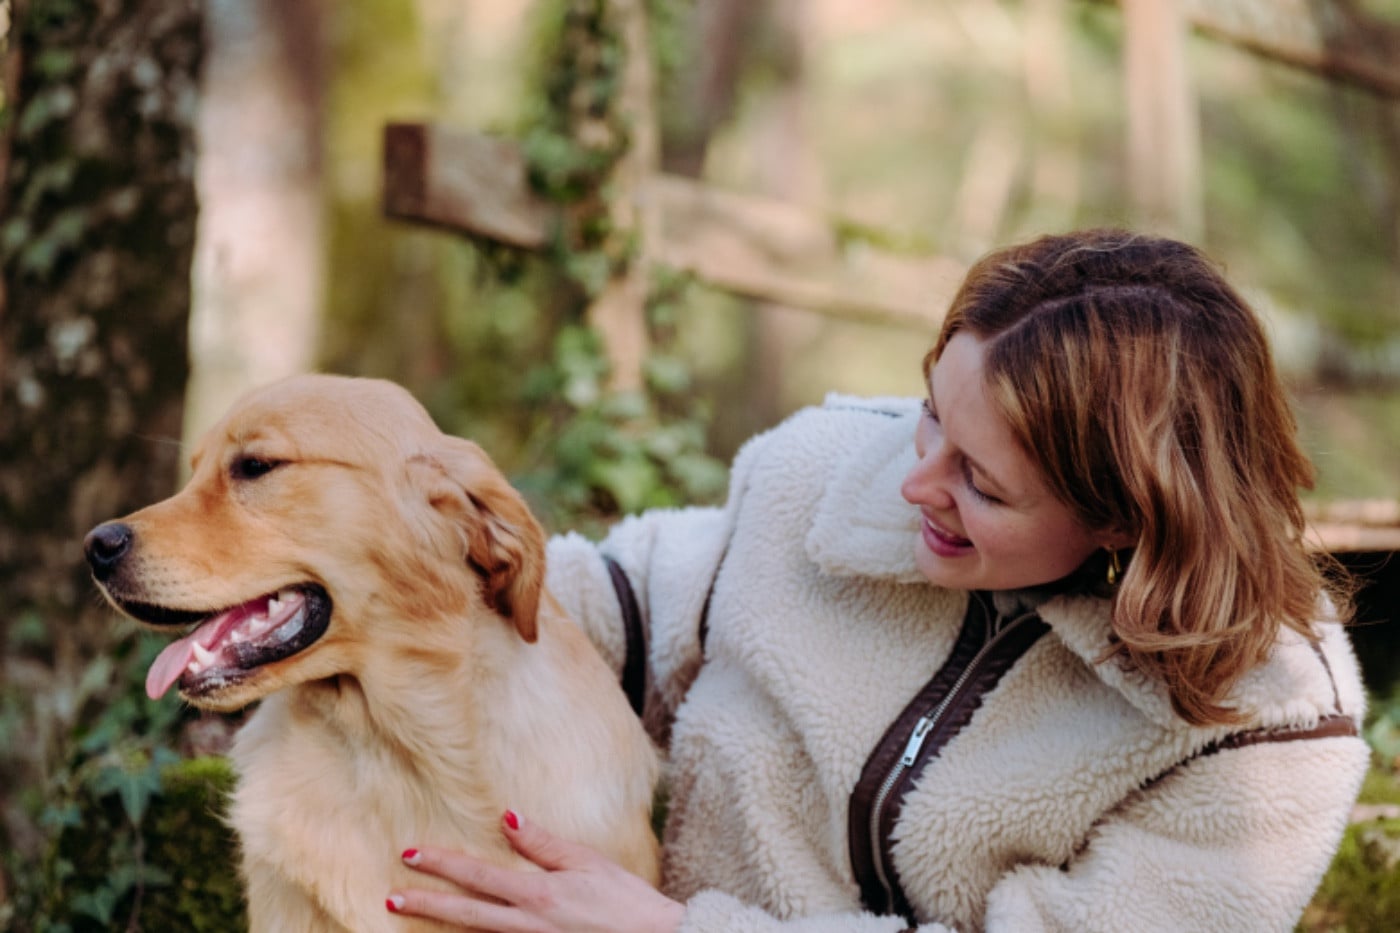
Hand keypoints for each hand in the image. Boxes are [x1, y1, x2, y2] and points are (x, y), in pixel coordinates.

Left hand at [386, 810, 683, 932]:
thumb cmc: (627, 902)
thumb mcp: (588, 864)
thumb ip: (543, 845)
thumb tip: (507, 820)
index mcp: (538, 894)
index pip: (478, 876)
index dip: (442, 865)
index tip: (411, 854)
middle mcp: (527, 925)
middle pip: (465, 913)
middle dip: (426, 903)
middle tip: (392, 895)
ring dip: (445, 924)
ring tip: (412, 914)